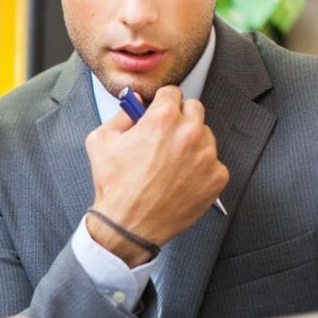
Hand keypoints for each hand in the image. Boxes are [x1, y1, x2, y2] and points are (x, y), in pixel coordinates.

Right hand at [85, 85, 227, 264]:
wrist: (128, 225)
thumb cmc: (115, 186)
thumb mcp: (101, 141)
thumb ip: (120, 116)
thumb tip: (133, 104)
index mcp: (163, 119)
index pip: (172, 92)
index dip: (161, 102)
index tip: (159, 110)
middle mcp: (189, 133)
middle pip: (194, 109)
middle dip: (179, 118)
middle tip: (164, 135)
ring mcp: (206, 156)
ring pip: (206, 135)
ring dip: (191, 143)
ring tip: (170, 162)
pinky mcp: (216, 178)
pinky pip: (213, 163)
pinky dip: (200, 168)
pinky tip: (180, 178)